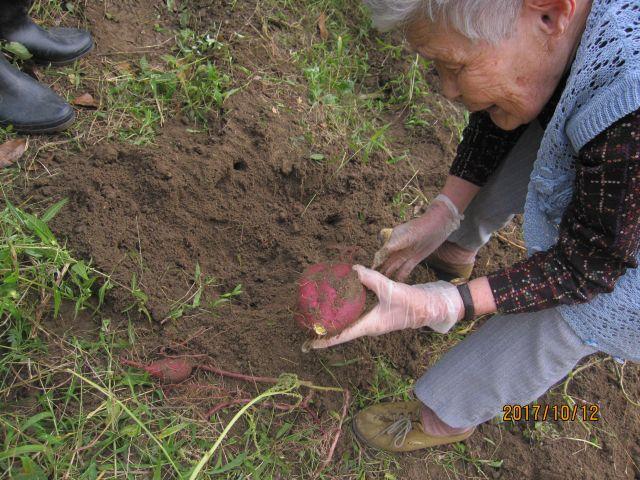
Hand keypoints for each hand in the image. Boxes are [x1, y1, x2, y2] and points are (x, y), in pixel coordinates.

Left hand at [308, 265, 462, 348]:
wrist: (429, 306)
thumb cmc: (412, 303)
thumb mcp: (391, 290)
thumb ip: (372, 279)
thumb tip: (353, 270)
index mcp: (370, 326)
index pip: (343, 336)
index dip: (326, 341)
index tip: (309, 344)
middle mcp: (368, 326)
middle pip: (342, 331)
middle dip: (326, 330)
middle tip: (308, 324)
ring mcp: (373, 320)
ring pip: (349, 321)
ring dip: (335, 320)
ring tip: (318, 314)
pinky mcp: (377, 313)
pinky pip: (357, 312)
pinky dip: (347, 308)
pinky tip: (340, 300)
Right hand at [372, 194, 462, 281]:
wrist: (436, 227)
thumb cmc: (419, 228)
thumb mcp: (405, 236)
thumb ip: (393, 245)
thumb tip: (379, 255)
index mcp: (391, 242)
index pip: (380, 255)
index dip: (375, 263)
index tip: (368, 272)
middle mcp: (396, 249)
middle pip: (386, 262)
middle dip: (380, 271)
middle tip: (373, 282)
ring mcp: (405, 255)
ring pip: (395, 266)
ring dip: (389, 274)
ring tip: (383, 285)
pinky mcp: (414, 259)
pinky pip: (405, 269)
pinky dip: (401, 275)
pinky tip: (397, 283)